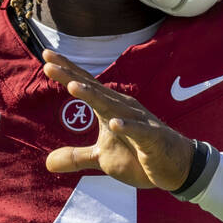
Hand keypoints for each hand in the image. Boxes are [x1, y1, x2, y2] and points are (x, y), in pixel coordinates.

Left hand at [41, 49, 193, 190]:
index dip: (66, 71)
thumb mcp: (102, 159)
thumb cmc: (138, 155)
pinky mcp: (152, 138)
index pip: (86, 85)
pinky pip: (138, 131)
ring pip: (113, 107)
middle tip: (49, 62)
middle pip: (94, 90)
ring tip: (74, 87)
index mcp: (110, 108)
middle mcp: (122, 108)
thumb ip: (76, 157)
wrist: (176, 166)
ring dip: (94, 97)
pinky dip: (127, 127)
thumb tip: (47, 163)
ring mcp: (138, 122)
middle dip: (71, 77)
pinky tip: (114, 124)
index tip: (46, 56)